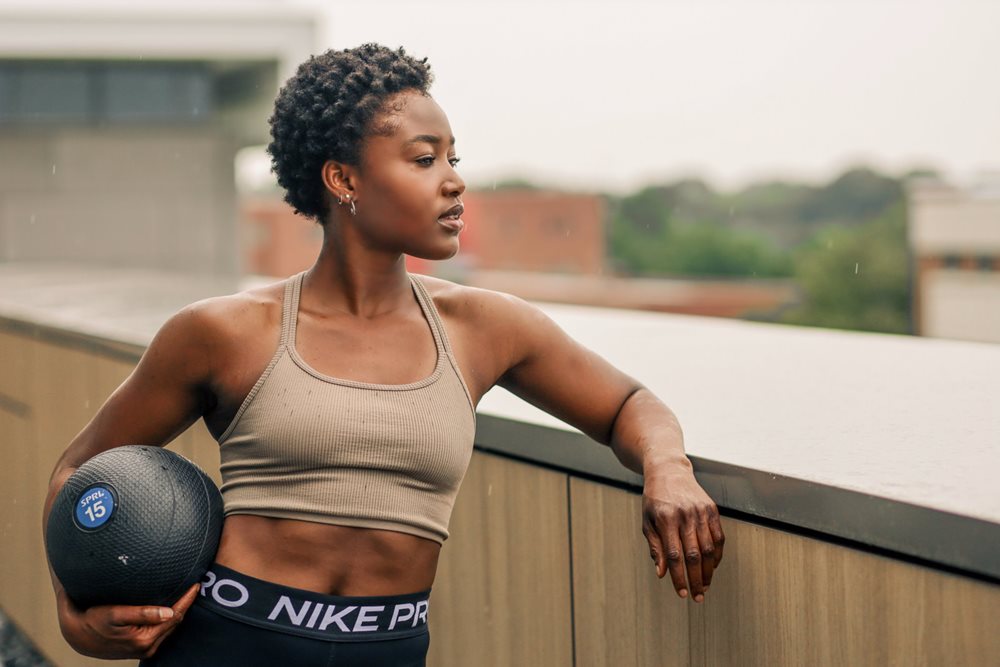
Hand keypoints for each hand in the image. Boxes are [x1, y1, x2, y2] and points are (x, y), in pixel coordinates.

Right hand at [57, 583, 199, 658]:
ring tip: (187, 593)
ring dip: (179, 611)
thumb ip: (143, 614)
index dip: (187, 599)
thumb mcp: (115, 614)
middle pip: (175, 622)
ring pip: (170, 627)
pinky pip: (162, 631)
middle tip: (195, 584)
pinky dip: (169, 619)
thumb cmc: (93, 621)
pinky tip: (172, 606)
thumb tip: (169, 612)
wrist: (77, 636)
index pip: (175, 616)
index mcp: (144, 639)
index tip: (197, 584)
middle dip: (186, 604)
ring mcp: (145, 649)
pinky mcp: (141, 648)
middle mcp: (147, 647)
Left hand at [641, 466, 724, 601]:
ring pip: (709, 549)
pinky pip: (719, 538)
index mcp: (666, 519)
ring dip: (708, 572)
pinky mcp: (712, 510)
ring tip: (705, 586)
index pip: (674, 555)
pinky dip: (717, 556)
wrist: (669, 471)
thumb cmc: (655, 499)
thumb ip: (655, 547)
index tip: (681, 593)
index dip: (678, 577)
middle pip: (694, 555)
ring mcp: (701, 512)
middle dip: (696, 580)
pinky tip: (712, 567)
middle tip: (698, 597)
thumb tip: (662, 573)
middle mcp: (685, 515)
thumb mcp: (647, 521)